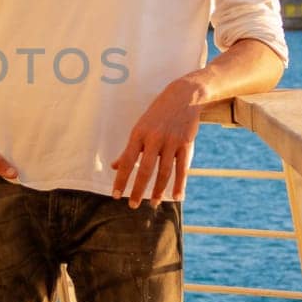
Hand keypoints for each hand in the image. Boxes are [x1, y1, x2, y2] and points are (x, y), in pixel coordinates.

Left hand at [110, 76, 204, 206]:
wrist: (184, 96)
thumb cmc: (157, 114)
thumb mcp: (140, 127)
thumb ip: (129, 149)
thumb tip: (115, 166)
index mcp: (139, 134)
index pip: (127, 161)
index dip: (121, 179)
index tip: (115, 195)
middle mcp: (154, 138)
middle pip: (145, 169)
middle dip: (138, 190)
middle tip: (131, 205)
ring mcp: (171, 142)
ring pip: (164, 172)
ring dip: (158, 190)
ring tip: (152, 203)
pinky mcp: (186, 144)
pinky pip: (182, 169)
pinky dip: (180, 184)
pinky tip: (177, 197)